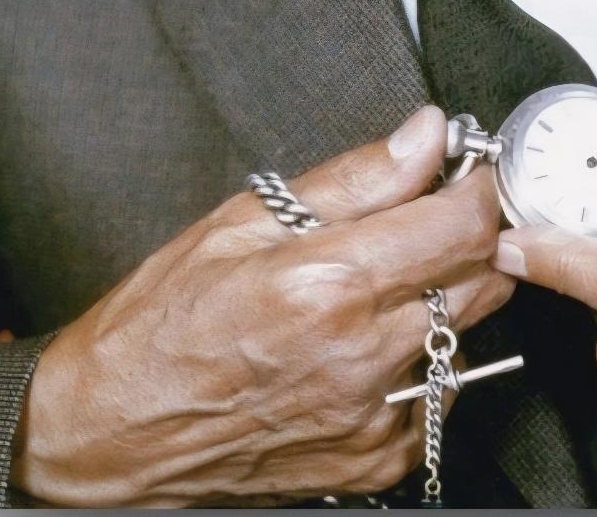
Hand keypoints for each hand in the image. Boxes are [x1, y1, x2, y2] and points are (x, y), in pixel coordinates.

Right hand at [12, 105, 512, 506]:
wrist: (111, 431)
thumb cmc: (162, 320)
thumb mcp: (244, 219)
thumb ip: (353, 178)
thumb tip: (425, 134)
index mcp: (328, 286)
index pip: (464, 227)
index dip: (480, 185)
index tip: (468, 167)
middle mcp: (361, 357)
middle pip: (484, 278)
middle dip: (472, 233)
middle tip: (434, 209)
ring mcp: (372, 418)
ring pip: (470, 334)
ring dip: (451, 293)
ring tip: (390, 275)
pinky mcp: (375, 461)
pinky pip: (441, 393)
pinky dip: (425, 356)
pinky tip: (374, 338)